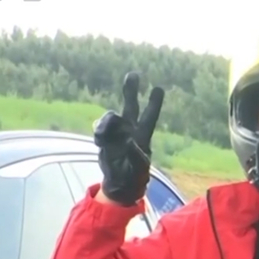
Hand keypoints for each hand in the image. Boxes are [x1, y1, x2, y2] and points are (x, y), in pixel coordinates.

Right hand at [93, 72, 163, 205]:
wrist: (119, 184)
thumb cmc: (135, 177)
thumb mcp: (139, 167)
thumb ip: (135, 153)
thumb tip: (127, 139)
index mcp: (143, 136)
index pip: (150, 116)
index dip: (154, 103)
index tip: (158, 88)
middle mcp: (130, 130)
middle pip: (131, 107)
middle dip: (131, 91)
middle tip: (133, 74)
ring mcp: (116, 134)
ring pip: (111, 118)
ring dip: (108, 124)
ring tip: (107, 139)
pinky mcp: (104, 140)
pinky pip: (99, 130)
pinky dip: (99, 134)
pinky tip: (101, 143)